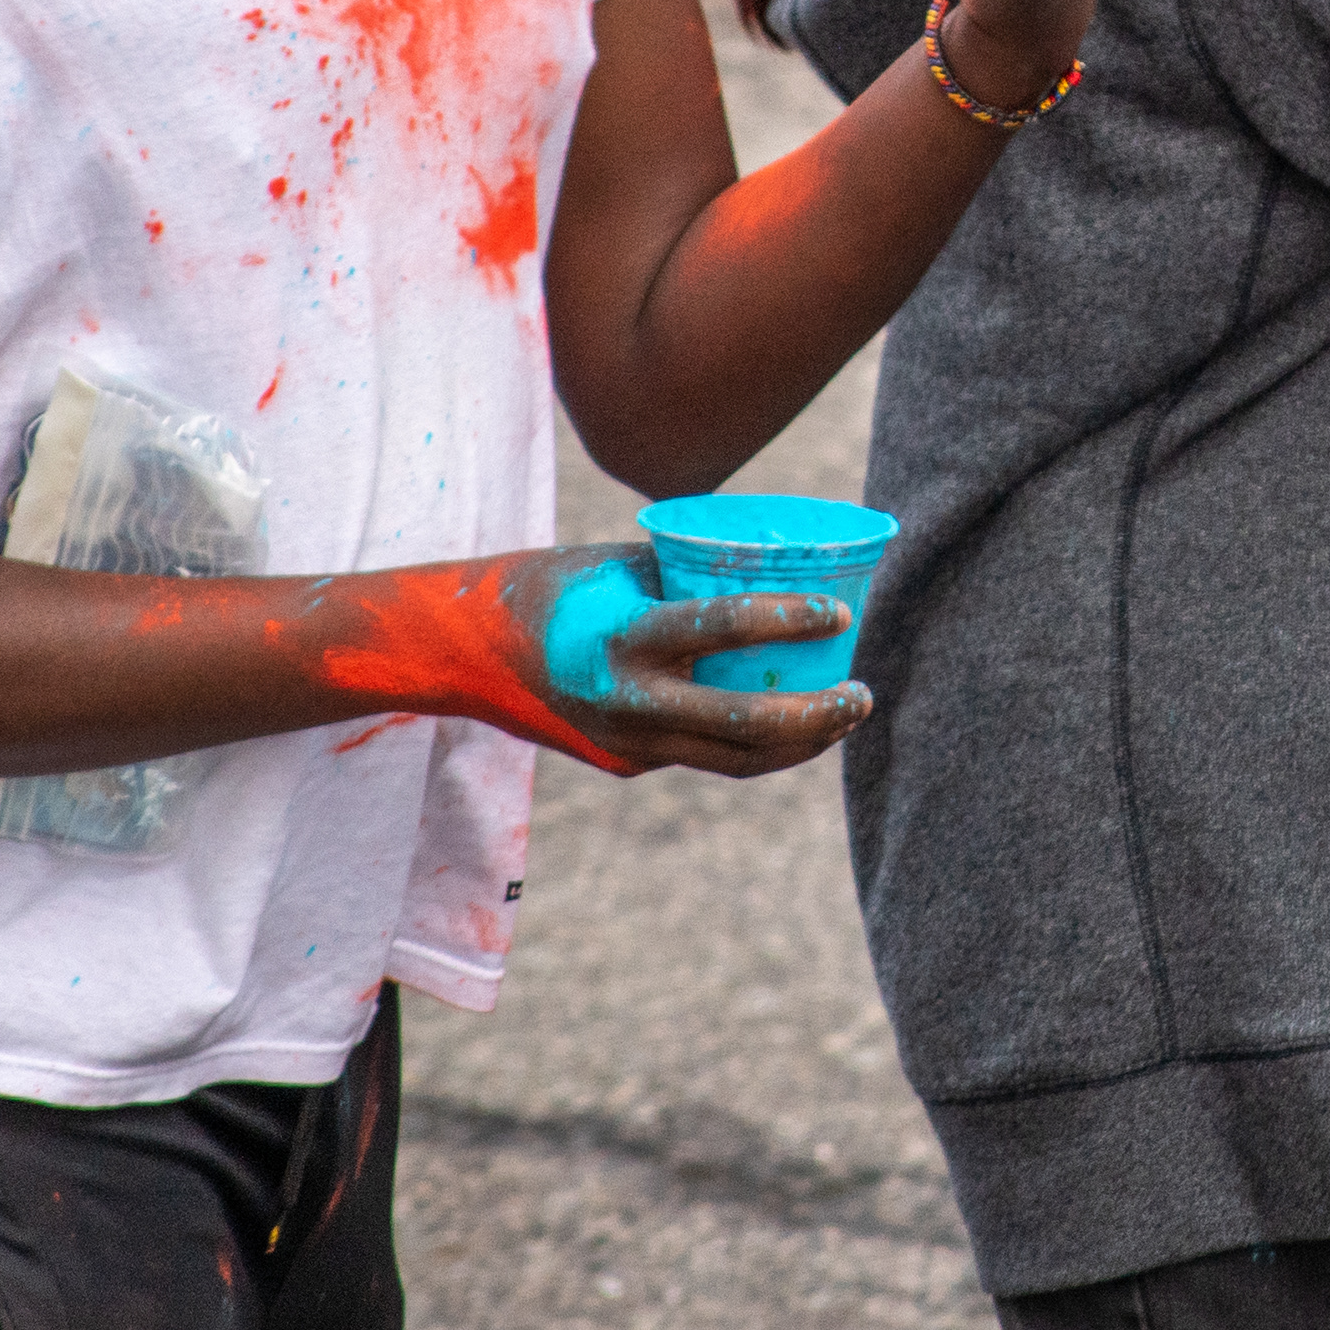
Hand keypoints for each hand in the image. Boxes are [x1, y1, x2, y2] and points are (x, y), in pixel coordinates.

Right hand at [512, 544, 871, 778]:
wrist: (468, 652)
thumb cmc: (552, 587)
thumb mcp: (620, 567)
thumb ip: (687, 577)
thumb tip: (769, 566)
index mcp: (624, 638)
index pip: (722, 629)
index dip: (788, 621)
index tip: (839, 614)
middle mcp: (628, 702)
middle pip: (745, 726)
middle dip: (815, 717)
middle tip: (862, 694)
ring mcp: (627, 744)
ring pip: (734, 760)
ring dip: (798, 745)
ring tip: (843, 718)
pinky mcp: (626, 763)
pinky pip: (702, 756)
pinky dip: (751, 743)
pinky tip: (789, 725)